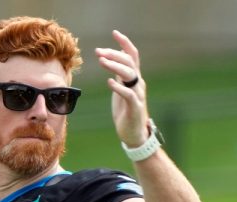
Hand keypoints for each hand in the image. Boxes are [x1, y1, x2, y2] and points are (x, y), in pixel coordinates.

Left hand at [95, 30, 148, 147]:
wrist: (134, 134)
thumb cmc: (126, 111)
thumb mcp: (121, 88)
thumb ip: (120, 74)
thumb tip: (115, 58)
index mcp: (134, 78)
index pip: (132, 55)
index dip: (125, 43)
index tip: (115, 33)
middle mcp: (138, 83)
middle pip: (129, 62)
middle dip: (114, 54)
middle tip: (98, 51)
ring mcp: (138, 95)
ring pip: (130, 75)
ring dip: (115, 66)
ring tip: (102, 62)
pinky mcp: (135, 107)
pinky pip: (128, 94)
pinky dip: (119, 87)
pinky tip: (109, 82)